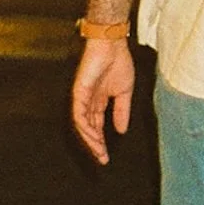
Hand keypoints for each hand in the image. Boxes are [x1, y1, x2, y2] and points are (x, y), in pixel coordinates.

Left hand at [72, 39, 135, 165]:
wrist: (113, 45)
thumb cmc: (119, 62)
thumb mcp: (125, 93)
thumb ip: (122, 111)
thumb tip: (121, 130)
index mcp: (99, 102)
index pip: (97, 127)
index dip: (101, 142)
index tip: (106, 156)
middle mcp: (88, 102)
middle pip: (88, 129)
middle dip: (94, 145)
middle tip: (101, 158)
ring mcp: (82, 98)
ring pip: (81, 125)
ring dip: (90, 139)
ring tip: (99, 150)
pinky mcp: (78, 92)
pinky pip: (78, 114)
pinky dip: (85, 127)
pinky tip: (93, 136)